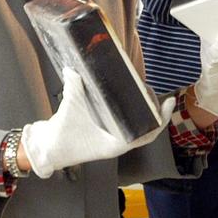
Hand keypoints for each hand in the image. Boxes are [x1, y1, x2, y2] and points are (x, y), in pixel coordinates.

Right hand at [21, 69, 174, 177]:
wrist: (48, 148)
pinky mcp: (108, 133)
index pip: (148, 134)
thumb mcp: (70, 108)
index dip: (161, 118)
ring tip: (145, 89)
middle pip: (146, 126)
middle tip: (150, 88)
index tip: (169, 103)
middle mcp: (119, 142)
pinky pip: (126, 122)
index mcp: (116, 144)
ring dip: (144, 108)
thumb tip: (73, 68)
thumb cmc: (62, 136)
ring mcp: (114, 138)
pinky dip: (131, 110)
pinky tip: (131, 96)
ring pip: (137, 124)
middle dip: (153, 107)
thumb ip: (73, 87)